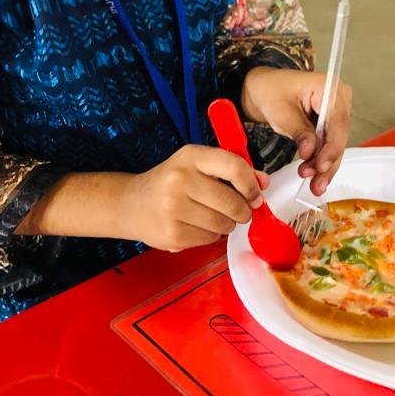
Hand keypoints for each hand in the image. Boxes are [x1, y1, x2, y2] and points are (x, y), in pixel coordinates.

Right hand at [16, 150, 266, 249]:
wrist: (131, 204)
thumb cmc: (170, 181)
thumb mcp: (197, 165)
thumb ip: (231, 170)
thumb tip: (263, 182)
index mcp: (191, 156)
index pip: (234, 166)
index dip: (251, 183)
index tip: (256, 194)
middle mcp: (180, 180)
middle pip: (233, 202)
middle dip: (243, 211)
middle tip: (240, 211)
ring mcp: (174, 209)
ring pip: (223, 224)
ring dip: (226, 224)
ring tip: (213, 216)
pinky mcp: (173, 234)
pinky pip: (209, 239)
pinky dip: (210, 235)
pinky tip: (196, 225)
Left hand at [240, 67, 351, 196]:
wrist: (263, 88)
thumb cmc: (271, 90)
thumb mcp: (281, 112)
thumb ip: (298, 132)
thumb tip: (310, 152)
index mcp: (329, 87)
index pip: (337, 121)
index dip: (331, 147)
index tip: (321, 166)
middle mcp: (338, 99)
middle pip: (339, 136)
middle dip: (327, 161)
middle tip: (316, 182)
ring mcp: (335, 112)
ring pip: (335, 145)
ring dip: (324, 166)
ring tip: (314, 185)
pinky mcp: (329, 125)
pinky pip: (328, 145)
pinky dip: (321, 161)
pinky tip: (316, 178)